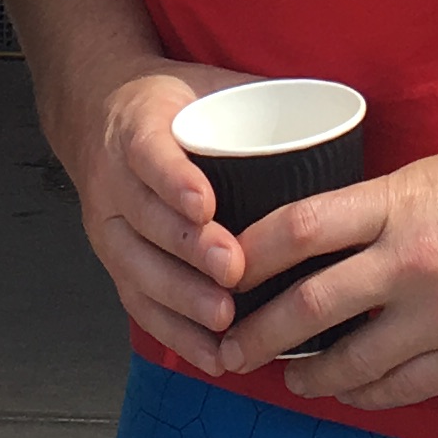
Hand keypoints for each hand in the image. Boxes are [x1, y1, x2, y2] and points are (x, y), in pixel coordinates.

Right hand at [43, 56, 264, 374]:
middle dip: (190, 249)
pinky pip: (138, 303)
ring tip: (224, 320)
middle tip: (232, 270)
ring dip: (182, 298)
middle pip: (145, 219)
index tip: (206, 202)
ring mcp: (109, 225)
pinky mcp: (115, 263)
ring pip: (137, 268)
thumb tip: (337, 116)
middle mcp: (113, 181)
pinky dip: (174, 331)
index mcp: (135, 130)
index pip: (150, 155)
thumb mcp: (204, 84)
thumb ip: (256, 99)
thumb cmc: (170, 105)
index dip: (175, 181)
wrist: (100, 113)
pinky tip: (210, 353)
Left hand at [210, 112, 437, 413]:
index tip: (220, 267)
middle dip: (257, 333)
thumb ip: (384, 210)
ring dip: (310, 375)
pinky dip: (367, 394)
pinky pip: (406, 388)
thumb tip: (327, 242)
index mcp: (398, 202)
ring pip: (353, 363)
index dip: (247, 253)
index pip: (297, 229)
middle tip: (227, 347)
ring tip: (288, 376)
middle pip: (309, 307)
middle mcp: (413, 262)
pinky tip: (350, 393)